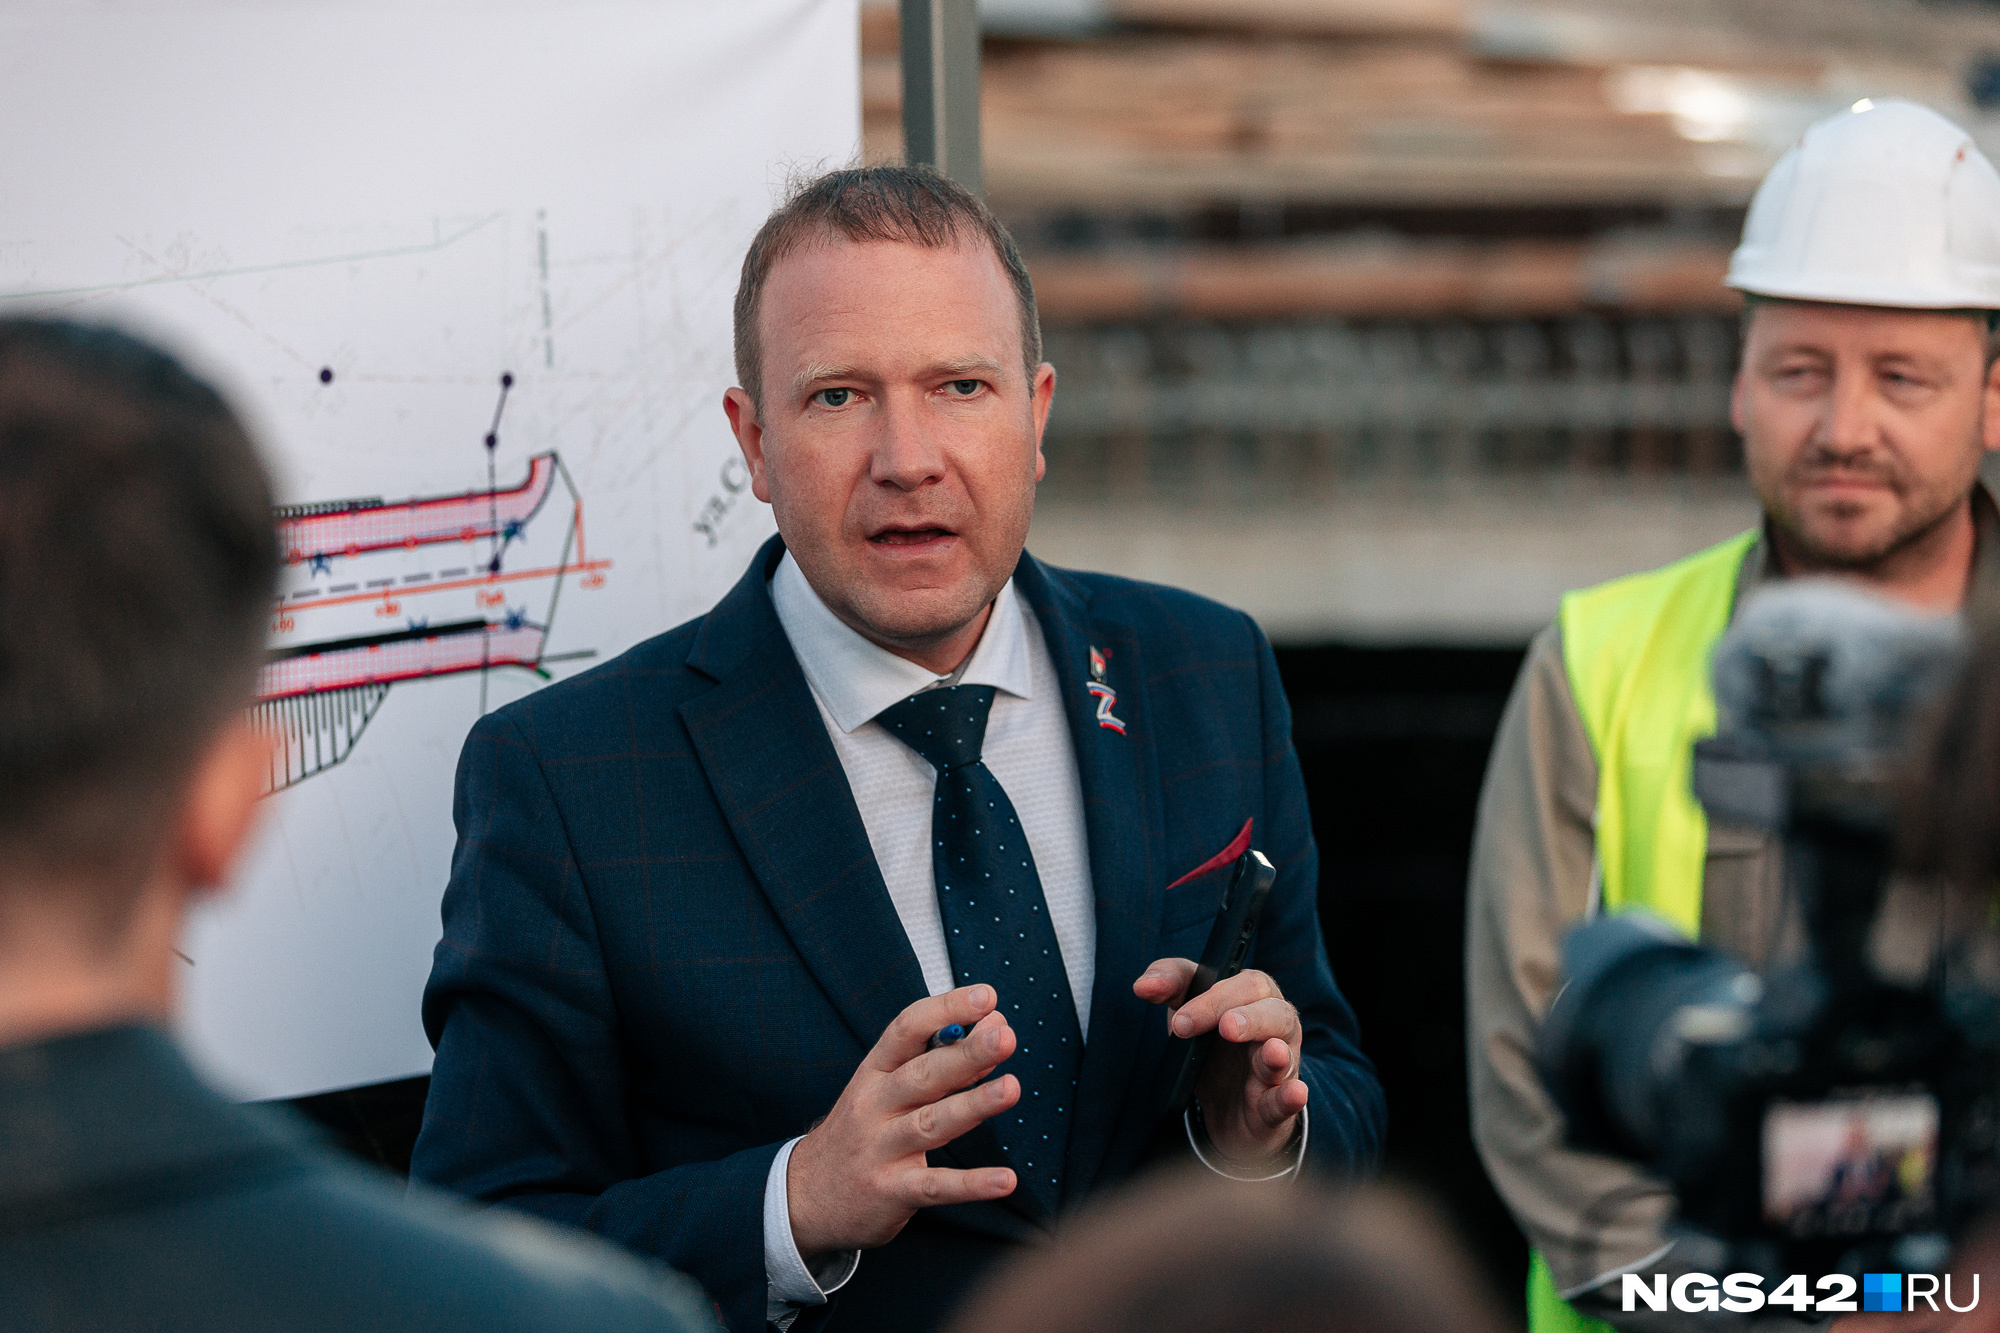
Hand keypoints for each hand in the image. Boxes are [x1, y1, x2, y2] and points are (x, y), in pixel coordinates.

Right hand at [787, 984, 1019, 1260]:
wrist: (805, 1196)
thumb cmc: (862, 1130)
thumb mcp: (887, 1088)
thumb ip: (942, 1059)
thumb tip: (996, 1027)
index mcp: (874, 1072)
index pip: (907, 1030)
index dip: (946, 1010)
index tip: (985, 996)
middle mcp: (874, 1106)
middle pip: (922, 1075)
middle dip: (964, 1055)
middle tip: (1004, 1037)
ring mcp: (880, 1150)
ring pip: (931, 1125)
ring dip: (973, 1106)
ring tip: (1011, 1089)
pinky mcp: (891, 1192)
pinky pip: (936, 1187)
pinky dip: (972, 1184)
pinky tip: (1006, 1180)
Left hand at [1133, 959, 1306, 1163]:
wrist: (1224, 1107)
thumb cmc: (1212, 1044)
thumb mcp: (1189, 1008)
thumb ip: (1169, 985)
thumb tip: (1142, 986)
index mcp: (1254, 997)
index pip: (1244, 984)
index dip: (1214, 998)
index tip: (1180, 1021)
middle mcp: (1274, 1027)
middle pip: (1274, 1012)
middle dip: (1249, 1018)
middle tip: (1224, 1029)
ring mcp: (1280, 1066)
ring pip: (1286, 1052)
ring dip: (1277, 1053)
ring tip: (1271, 1053)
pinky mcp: (1276, 1104)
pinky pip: (1288, 1098)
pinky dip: (1292, 1096)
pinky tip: (1294, 1093)